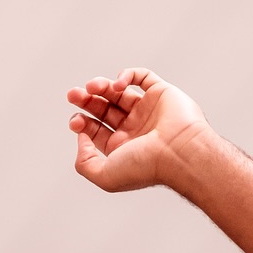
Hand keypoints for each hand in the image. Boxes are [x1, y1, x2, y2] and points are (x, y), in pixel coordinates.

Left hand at [67, 68, 211, 192]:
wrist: (179, 152)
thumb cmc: (145, 166)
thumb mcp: (104, 176)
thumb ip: (84, 163)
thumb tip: (82, 137)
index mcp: (123, 148)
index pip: (96, 131)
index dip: (81, 123)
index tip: (78, 122)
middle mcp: (136, 130)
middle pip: (104, 109)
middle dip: (86, 100)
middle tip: (73, 94)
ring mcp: (149, 110)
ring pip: (119, 92)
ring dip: (102, 86)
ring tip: (92, 86)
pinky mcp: (162, 93)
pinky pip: (143, 77)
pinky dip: (127, 75)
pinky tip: (118, 85)